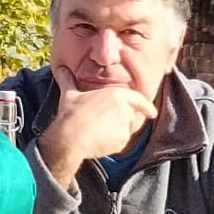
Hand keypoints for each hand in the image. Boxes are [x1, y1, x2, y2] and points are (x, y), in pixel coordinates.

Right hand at [36, 67, 157, 186]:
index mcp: (116, 94)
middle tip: (104, 125)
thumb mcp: (70, 94)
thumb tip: (61, 70)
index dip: (146, 107)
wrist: (70, 137)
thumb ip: (68, 81)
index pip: (138, 99)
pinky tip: (99, 141)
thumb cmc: (71, 114)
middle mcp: (125, 108)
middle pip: (130, 116)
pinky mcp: (122, 140)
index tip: (152, 113)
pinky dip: (112, 143)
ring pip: (125, 130)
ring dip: (116, 132)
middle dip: (121, 121)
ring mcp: (125, 125)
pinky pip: (120, 142)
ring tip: (98, 132)